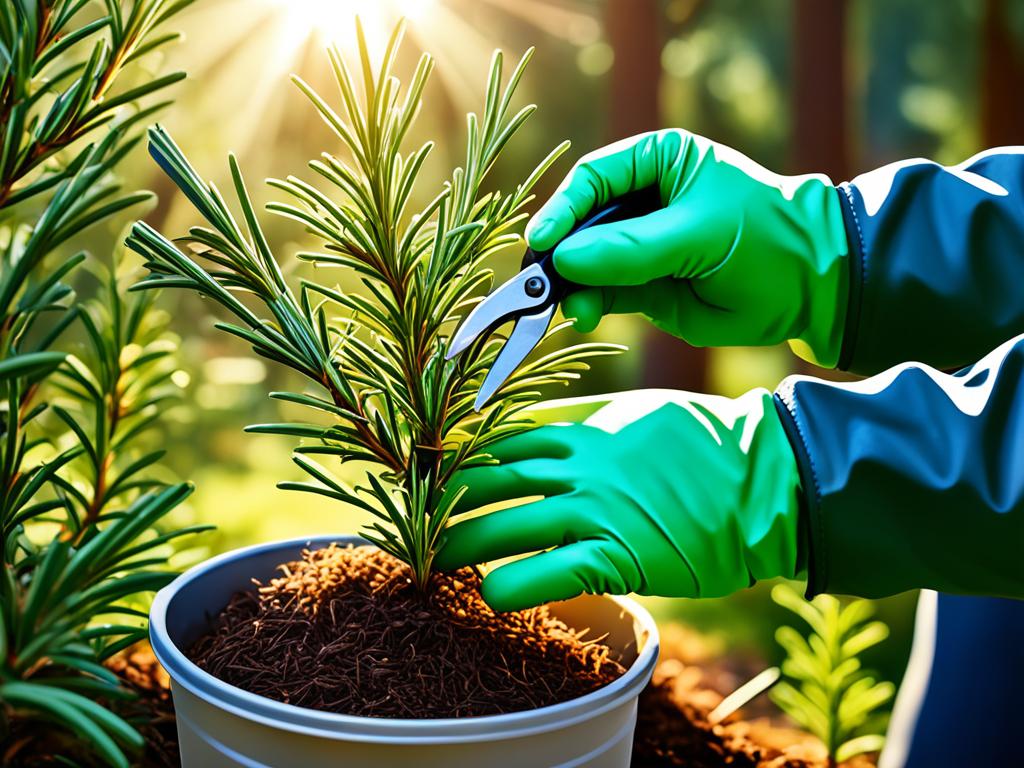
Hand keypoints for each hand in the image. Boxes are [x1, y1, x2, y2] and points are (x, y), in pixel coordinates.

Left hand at [434, 389, 803, 610]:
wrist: (766, 477)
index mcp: (585, 431)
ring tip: (434, 558)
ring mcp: (596, 509)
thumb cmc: (710, 444)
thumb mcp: (641, 414)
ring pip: (508, 524)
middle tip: (417, 516)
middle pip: (491, 480)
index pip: (504, 442)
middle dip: (447, 500)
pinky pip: (548, 572)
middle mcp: (580, 467)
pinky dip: (512, 585)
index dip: (464, 457)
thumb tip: (547, 426)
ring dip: (464, 543)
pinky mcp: (617, 554)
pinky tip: (491, 594)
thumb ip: (590, 419)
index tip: (436, 469)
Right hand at [528, 130, 849, 366]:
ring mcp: (639, 247)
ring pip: (587, 263)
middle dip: (561, 253)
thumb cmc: (762, 236)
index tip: (543, 240)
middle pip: (581, 222)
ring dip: (572, 286)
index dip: (564, 209)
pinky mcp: (644, 287)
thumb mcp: (697, 234)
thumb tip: (565, 260)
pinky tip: (583, 316)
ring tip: (570, 309)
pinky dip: (589, 305)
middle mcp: (641, 201)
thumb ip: (631, 249)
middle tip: (539, 282)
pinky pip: (603, 294)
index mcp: (656, 161)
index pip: (593, 178)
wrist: (810, 286)